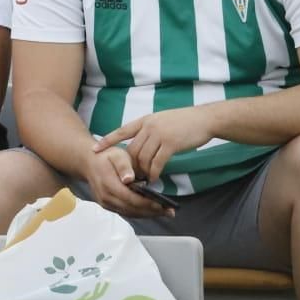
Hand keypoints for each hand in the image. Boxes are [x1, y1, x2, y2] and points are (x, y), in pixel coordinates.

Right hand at [80, 142, 172, 218]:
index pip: (131, 199)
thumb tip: (129, 179)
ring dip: (147, 214)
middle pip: (132, 209)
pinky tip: (150, 210)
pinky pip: (125, 212)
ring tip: (164, 212)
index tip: (163, 205)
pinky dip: (139, 212)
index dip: (148, 204)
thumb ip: (124, 166)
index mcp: (108, 184)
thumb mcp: (117, 155)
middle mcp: (105, 197)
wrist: (88, 162)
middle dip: (152, 212)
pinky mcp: (107, 205)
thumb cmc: (105, 157)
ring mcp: (105, 203)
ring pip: (129, 213)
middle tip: (169, 212)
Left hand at [93, 108, 214, 183]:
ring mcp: (159, 135)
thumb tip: (141, 144)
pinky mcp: (171, 144)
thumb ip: (149, 130)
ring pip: (143, 157)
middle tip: (132, 176)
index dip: (107, 140)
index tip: (94, 148)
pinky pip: (157, 162)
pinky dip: (154, 173)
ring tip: (144, 179)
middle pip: (132, 149)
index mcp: (144, 120)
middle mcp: (149, 126)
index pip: (121, 131)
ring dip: (142, 171)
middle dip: (130, 165)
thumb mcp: (161, 121)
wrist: (204, 119)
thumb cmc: (184, 122)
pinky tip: (154, 179)